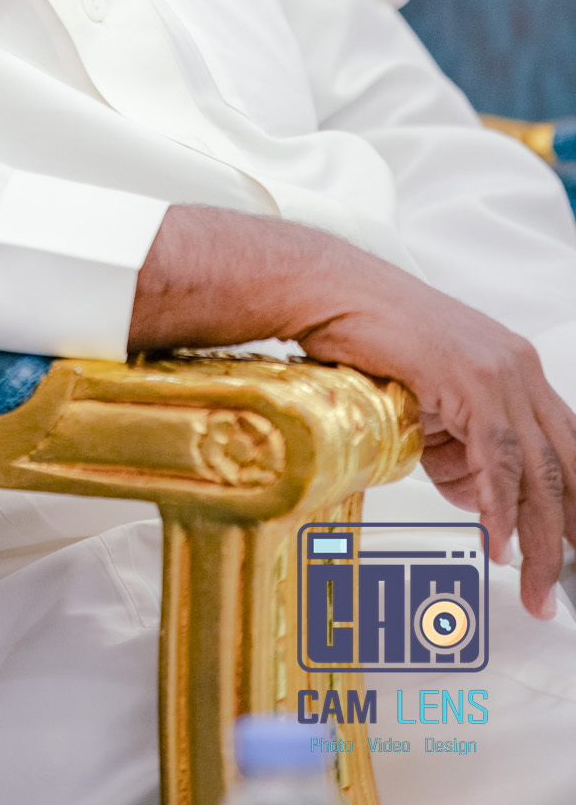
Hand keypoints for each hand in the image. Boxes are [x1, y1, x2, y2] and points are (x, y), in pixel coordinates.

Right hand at [129, 205, 575, 616]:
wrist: (329, 291)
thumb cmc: (367, 337)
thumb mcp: (429, 401)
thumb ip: (461, 448)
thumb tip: (480, 500)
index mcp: (517, 370)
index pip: (567, 450)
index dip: (573, 506)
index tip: (569, 551)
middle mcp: (519, 369)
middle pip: (564, 467)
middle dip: (565, 535)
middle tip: (555, 589)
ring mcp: (498, 372)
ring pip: (539, 470)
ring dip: (539, 538)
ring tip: (534, 586)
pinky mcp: (470, 379)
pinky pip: (497, 459)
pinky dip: (500, 507)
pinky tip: (498, 541)